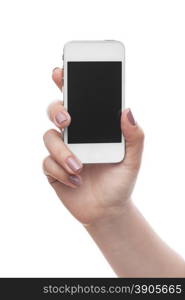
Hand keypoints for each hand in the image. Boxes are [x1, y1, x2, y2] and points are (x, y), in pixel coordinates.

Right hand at [43, 68, 143, 224]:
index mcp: (93, 128)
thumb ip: (135, 136)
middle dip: (57, 111)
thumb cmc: (120, 181)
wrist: (107, 210)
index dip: (67, 83)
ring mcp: (62, 151)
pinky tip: (75, 181)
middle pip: (56, 111)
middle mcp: (75, 135)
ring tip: (79, 167)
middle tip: (68, 121)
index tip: (61, 72)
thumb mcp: (133, 159)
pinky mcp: (52, 169)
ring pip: (49, 137)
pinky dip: (60, 171)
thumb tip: (127, 110)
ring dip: (62, 152)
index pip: (79, 100)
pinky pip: (46, 162)